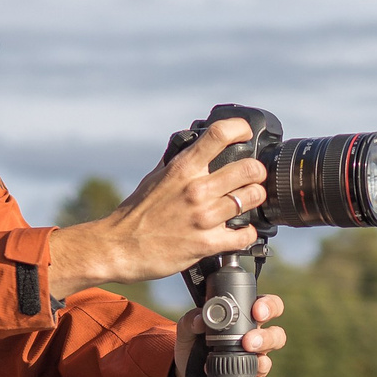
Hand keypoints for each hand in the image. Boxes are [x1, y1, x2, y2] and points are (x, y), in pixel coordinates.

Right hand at [47, 119, 266, 298]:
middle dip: (257, 173)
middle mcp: (195, 190)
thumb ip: (178, 164)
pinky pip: (244, 235)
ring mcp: (203, 217)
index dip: (240, 129)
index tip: (246, 134)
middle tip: (254, 177)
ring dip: (255, 200)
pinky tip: (241, 232)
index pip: (220, 134)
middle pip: (249, 169)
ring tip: (249, 203)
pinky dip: (248, 233)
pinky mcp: (206, 244)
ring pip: (252, 199)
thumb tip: (194, 149)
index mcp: (182, 169)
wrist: (118, 248)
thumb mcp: (155, 178)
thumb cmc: (135, 214)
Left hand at [173, 293, 286, 376]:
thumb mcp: (187, 328)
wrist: (183, 372)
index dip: (268, 306)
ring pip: (268, 360)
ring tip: (240, 363)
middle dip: (265, 338)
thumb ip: (192, 320)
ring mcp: (254, 361)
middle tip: (247, 342)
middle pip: (276, 335)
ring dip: (258, 362)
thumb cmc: (192, 343)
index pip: (267, 307)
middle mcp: (254, 339)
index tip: (257, 311)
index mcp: (244, 320)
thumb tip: (199, 320)